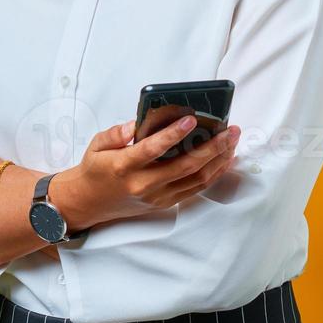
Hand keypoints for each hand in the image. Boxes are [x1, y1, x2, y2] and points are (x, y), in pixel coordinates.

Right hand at [50, 117, 239, 230]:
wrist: (90, 202)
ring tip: (232, 141)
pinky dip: (213, 173)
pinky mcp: (166, 203)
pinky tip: (224, 159)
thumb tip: (138, 123)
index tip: (191, 119)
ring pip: (196, 179)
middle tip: (229, 130)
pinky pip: (195, 188)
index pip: (152, 149)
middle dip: (212, 147)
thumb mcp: (97, 144)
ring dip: (218, 160)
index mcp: (124, 166)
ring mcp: (157, 197)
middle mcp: (144, 184)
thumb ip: (116, 132)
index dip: (173, 134)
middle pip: (185, 166)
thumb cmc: (96, 169)